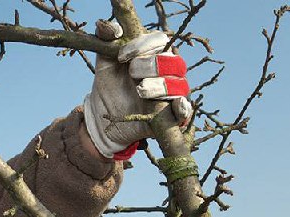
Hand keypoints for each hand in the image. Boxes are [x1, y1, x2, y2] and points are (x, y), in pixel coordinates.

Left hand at [84, 23, 191, 159]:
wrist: (104, 115)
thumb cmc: (110, 84)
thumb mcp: (105, 62)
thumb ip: (106, 42)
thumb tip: (106, 27)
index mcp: (155, 55)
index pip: (160, 42)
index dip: (143, 46)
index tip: (121, 56)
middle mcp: (168, 73)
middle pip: (174, 63)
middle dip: (153, 65)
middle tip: (132, 73)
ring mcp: (172, 95)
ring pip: (180, 85)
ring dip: (161, 86)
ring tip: (140, 90)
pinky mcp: (171, 116)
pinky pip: (185, 112)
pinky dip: (183, 108)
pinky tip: (177, 105)